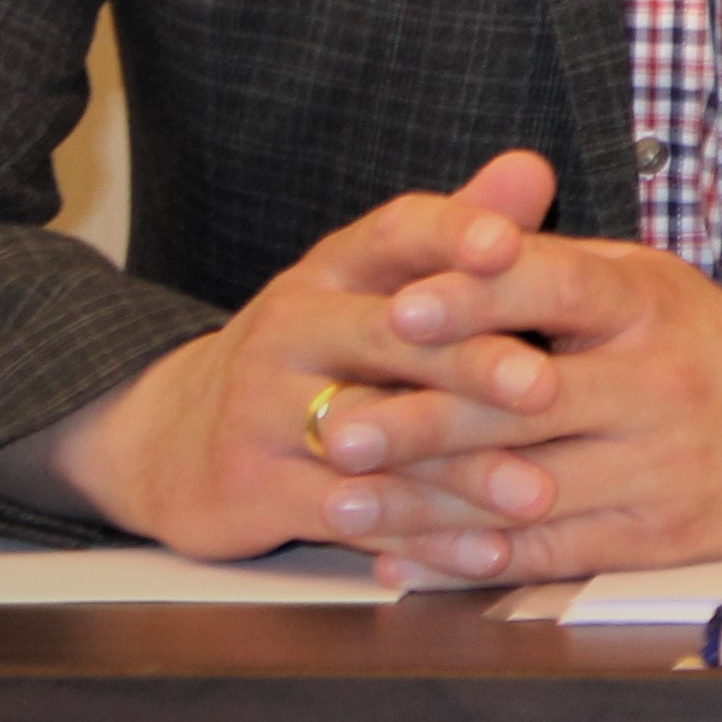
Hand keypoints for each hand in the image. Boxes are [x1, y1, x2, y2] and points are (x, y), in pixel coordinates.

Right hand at [0, 152, 568, 558]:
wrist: (176, 437)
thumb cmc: (317, 350)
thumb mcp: (371, 283)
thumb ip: (455, 234)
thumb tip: (532, 167)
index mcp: (335, 268)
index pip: (395, 232)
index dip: (452, 232)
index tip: (511, 245)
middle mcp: (293, 327)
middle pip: (387, 338)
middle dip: (471, 363)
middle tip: (545, 387)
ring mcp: (264, 409)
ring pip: (373, 438)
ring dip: (461, 471)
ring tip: (536, 492)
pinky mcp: (254, 487)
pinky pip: (351, 516)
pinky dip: (422, 540)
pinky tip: (488, 554)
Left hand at [313, 228, 721, 586]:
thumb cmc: (709, 343)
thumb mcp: (649, 282)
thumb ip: (553, 266)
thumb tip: (444, 249)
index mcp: (649, 303)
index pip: (556, 287)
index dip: (476, 296)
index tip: (399, 308)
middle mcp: (659, 382)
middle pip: (527, 404)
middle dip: (420, 420)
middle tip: (334, 429)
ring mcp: (661, 465)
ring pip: (525, 490)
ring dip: (424, 504)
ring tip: (340, 507)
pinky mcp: (658, 536)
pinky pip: (551, 552)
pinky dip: (470, 558)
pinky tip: (405, 557)